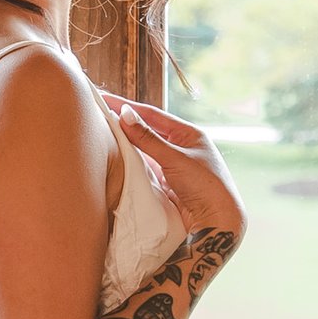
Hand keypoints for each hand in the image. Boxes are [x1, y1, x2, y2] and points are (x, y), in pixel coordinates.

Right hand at [105, 95, 246, 241]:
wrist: (217, 220)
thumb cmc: (205, 185)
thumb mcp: (175, 158)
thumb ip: (148, 138)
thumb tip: (125, 114)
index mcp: (189, 134)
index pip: (153, 115)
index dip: (128, 107)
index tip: (106, 97)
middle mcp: (182, 147)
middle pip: (148, 131)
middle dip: (126, 123)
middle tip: (100, 113)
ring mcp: (175, 165)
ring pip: (146, 149)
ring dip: (128, 143)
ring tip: (105, 133)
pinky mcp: (168, 182)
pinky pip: (146, 167)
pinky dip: (133, 162)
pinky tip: (119, 157)